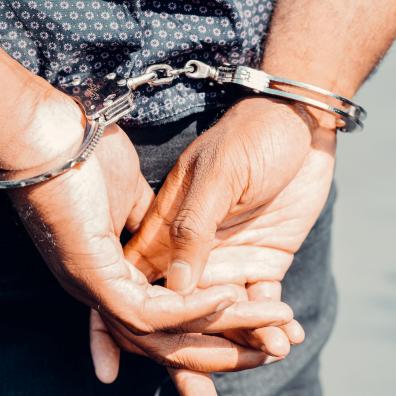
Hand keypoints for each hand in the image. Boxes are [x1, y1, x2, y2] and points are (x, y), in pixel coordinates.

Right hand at [120, 97, 334, 392]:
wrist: (296, 125)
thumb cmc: (252, 137)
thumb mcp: (221, 173)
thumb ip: (193, 225)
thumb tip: (174, 286)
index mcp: (171, 227)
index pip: (141, 280)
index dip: (127, 318)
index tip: (120, 358)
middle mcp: (195, 250)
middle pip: (180, 309)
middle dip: (188, 348)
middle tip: (199, 391)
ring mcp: (229, 258)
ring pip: (223, 314)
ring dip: (238, 341)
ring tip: (266, 354)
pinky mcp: (263, 260)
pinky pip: (262, 301)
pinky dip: (271, 322)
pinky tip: (286, 335)